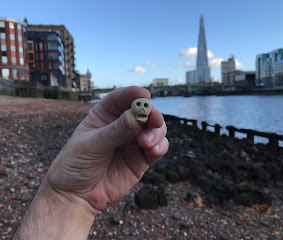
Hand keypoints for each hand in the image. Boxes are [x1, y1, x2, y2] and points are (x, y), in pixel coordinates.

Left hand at [46, 86, 168, 212]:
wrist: (77, 196)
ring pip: (155, 128)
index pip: (120, 99)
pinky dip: (160, 146)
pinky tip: (153, 150)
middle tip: (153, 120)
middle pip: (143, 112)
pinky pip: (158, 148)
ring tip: (146, 143)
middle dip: (151, 114)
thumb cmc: (76, 165)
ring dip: (156, 132)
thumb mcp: (91, 145)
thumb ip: (115, 131)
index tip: (144, 95)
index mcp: (104, 115)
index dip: (133, 94)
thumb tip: (137, 115)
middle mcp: (122, 125)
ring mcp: (133, 142)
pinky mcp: (142, 158)